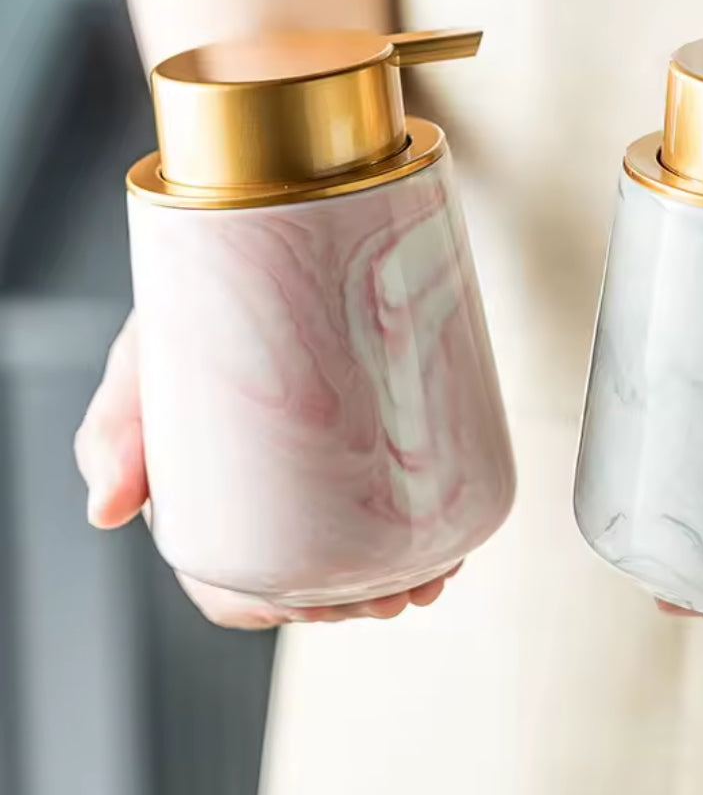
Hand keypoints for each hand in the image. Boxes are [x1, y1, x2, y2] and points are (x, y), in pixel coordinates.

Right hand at [74, 314, 457, 628]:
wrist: (258, 241)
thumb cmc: (188, 311)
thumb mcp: (143, 362)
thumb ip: (114, 428)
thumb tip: (106, 514)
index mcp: (207, 493)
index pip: (230, 581)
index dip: (273, 607)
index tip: (318, 605)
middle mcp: (265, 490)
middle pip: (306, 576)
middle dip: (351, 600)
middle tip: (398, 592)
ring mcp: (320, 466)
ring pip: (357, 548)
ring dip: (396, 581)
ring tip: (432, 578)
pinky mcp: (365, 434)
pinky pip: (396, 500)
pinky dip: (426, 536)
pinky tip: (451, 547)